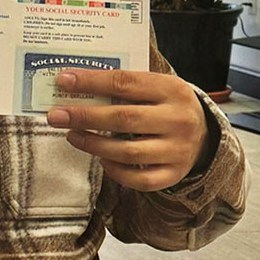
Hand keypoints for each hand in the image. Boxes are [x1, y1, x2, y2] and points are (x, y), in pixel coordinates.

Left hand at [45, 69, 209, 191]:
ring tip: (71, 135)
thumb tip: (73, 84)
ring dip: (92, 144)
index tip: (63, 80)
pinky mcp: (174, 174)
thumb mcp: (154, 85)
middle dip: (84, 117)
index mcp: (171, 89)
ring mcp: (178, 150)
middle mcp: (178, 120)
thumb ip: (123, 85)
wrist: (204, 133)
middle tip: (55, 115)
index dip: (91, 82)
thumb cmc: (166, 104)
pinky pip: (138, 179)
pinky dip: (114, 171)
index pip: (125, 83)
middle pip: (123, 119)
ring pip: (127, 152)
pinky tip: (100, 159)